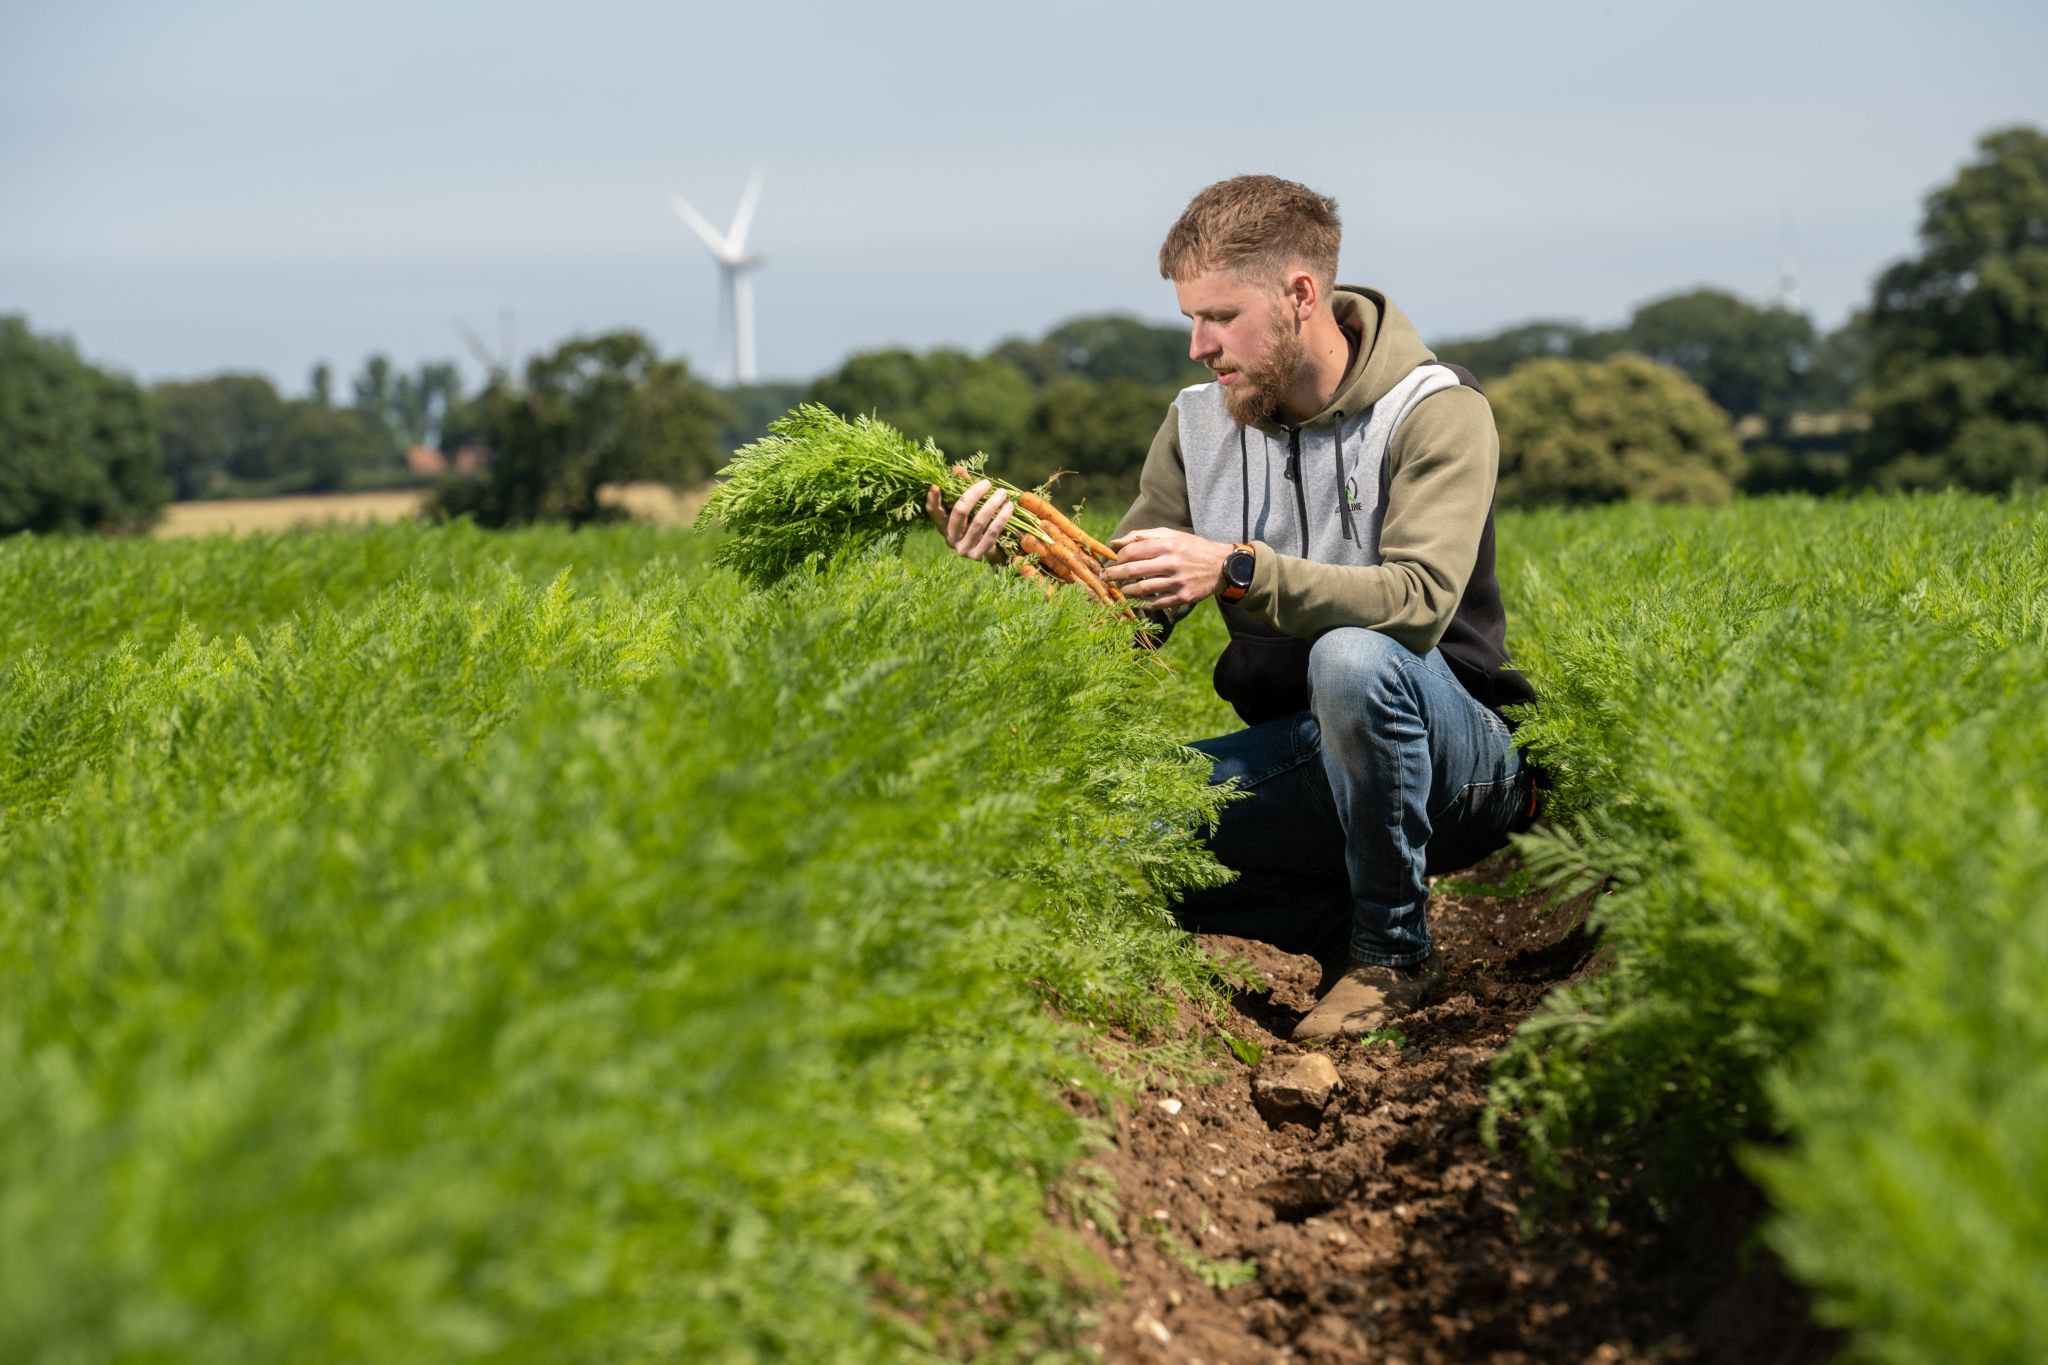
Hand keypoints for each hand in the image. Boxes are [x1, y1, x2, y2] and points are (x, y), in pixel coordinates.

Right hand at [925, 479, 1013, 560]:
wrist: (991, 550)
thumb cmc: (978, 522)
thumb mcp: (970, 506)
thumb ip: (963, 488)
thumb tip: (958, 469)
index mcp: (943, 526)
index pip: (933, 512)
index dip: (933, 500)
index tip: (935, 486)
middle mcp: (950, 539)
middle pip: (959, 512)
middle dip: (974, 494)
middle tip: (987, 483)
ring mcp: (963, 549)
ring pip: (978, 522)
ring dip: (992, 504)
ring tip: (1003, 493)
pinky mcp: (978, 555)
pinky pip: (991, 534)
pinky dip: (1002, 519)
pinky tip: (1009, 507)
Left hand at [1104, 528, 1233, 610]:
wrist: (1221, 565)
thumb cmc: (1190, 547)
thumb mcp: (1169, 534)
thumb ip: (1141, 536)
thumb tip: (1114, 543)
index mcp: (1167, 544)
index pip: (1132, 552)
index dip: (1117, 558)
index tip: (1112, 561)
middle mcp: (1171, 563)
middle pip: (1133, 571)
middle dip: (1114, 575)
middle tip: (1104, 578)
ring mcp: (1177, 582)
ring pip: (1142, 589)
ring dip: (1126, 590)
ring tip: (1121, 589)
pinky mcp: (1182, 596)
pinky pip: (1156, 602)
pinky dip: (1143, 602)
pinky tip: (1136, 599)